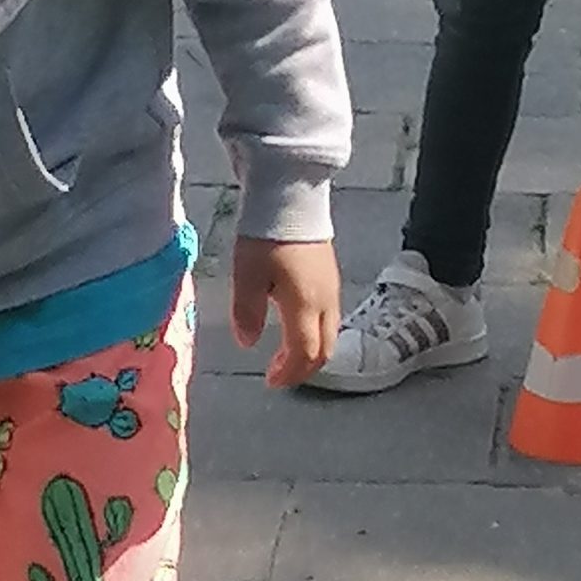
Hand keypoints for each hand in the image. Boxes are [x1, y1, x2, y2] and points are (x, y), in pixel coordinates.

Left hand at [229, 236, 340, 388]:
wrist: (292, 198)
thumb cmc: (266, 237)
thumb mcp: (247, 275)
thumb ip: (246, 312)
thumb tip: (247, 342)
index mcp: (305, 306)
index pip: (304, 353)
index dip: (289, 373)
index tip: (270, 381)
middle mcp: (326, 302)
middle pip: (325, 350)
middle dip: (304, 369)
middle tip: (281, 375)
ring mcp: (333, 289)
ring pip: (331, 334)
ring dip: (311, 352)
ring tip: (286, 355)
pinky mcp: (332, 276)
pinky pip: (331, 318)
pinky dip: (316, 334)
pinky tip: (296, 327)